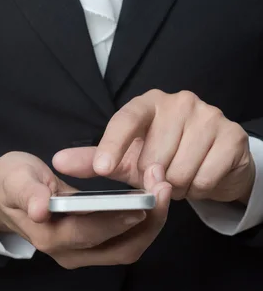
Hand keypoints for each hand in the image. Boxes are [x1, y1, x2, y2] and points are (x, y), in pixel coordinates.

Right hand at [0, 151, 170, 268]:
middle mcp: (68, 252)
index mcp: (48, 236)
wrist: (5, 196)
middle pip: (119, 248)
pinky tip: (152, 198)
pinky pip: (125, 242)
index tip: (143, 200)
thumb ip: (27, 192)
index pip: (89, 232)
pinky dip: (144, 223)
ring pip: (127, 249)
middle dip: (148, 222)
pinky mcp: (93, 247)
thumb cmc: (12, 182)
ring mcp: (82, 253)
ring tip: (163, 189)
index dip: (117, 219)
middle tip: (163, 187)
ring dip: (151, 223)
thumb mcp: (14, 178)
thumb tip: (39, 209)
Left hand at [54, 90, 254, 204]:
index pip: (126, 120)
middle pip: (154, 157)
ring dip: (176, 186)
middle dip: (152, 178)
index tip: (102, 169)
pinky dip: (199, 188)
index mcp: (147, 104)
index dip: (112, 145)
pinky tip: (199, 177)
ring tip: (179, 176)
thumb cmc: (161, 157)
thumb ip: (92, 160)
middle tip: (159, 175)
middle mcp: (179, 102)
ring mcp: (209, 116)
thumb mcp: (124, 159)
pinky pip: (206, 178)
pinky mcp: (232, 136)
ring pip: (179, 171)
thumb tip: (57, 161)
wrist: (211, 163)